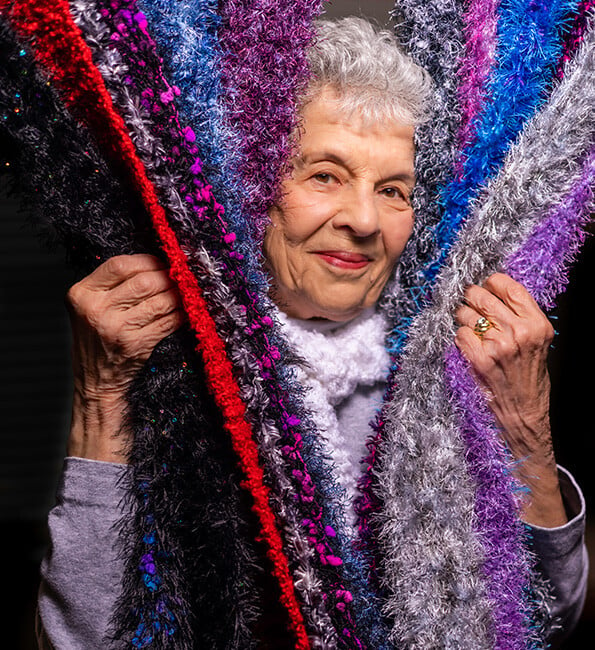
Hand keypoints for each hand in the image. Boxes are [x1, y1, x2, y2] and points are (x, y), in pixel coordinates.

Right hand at [66, 254, 185, 461]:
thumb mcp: (91, 307)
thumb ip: (114, 285)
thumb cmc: (98, 340)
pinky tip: (187, 310)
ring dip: (179, 294)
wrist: (95, 382)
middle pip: (144, 281)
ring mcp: (116, 328)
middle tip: (181, 277)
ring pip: (160, 300)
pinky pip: (168, 321)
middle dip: (168, 277)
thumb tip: (157, 262)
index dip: (147, 260)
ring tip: (187, 292)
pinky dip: (181, 314)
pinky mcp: (136, 345)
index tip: (162, 261)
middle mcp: (96, 310)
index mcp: (81, 293)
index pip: (120, 265)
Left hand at [454, 273, 565, 527]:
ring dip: (463, 318)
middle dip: (471, 298)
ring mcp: (498, 346)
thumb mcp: (537, 342)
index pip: (507, 286)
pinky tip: (469, 346)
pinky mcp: (480, 360)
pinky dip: (460, 338)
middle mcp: (519, 331)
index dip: (491, 282)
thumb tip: (492, 289)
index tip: (485, 286)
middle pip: (481, 296)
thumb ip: (520, 316)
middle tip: (470, 305)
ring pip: (466, 314)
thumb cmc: (529, 376)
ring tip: (471, 329)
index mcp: (537, 324)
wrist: (525, 414)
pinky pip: (459, 334)